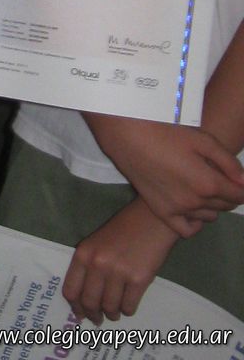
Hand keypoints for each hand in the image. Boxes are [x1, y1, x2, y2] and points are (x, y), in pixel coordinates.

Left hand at [62, 197, 177, 323]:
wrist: (151, 219)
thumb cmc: (122, 229)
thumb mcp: (96, 243)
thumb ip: (88, 267)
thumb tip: (84, 299)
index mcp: (83, 254)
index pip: (71, 290)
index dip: (75, 306)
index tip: (79, 314)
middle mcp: (98, 264)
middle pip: (89, 302)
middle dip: (93, 315)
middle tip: (98, 319)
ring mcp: (118, 273)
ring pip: (109, 307)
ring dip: (112, 314)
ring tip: (114, 312)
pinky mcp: (138, 280)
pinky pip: (129, 307)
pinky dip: (127, 310)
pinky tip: (128, 304)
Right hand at [84, 114, 243, 235]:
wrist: (128, 136)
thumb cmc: (165, 132)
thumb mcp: (202, 139)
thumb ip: (228, 162)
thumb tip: (243, 181)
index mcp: (208, 183)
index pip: (239, 195)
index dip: (242, 187)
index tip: (237, 179)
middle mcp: (195, 201)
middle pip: (225, 206)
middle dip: (228, 193)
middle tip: (220, 176)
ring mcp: (177, 209)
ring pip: (209, 216)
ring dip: (213, 205)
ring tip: (204, 186)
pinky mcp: (161, 211)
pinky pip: (187, 229)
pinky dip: (196, 222)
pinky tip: (194, 209)